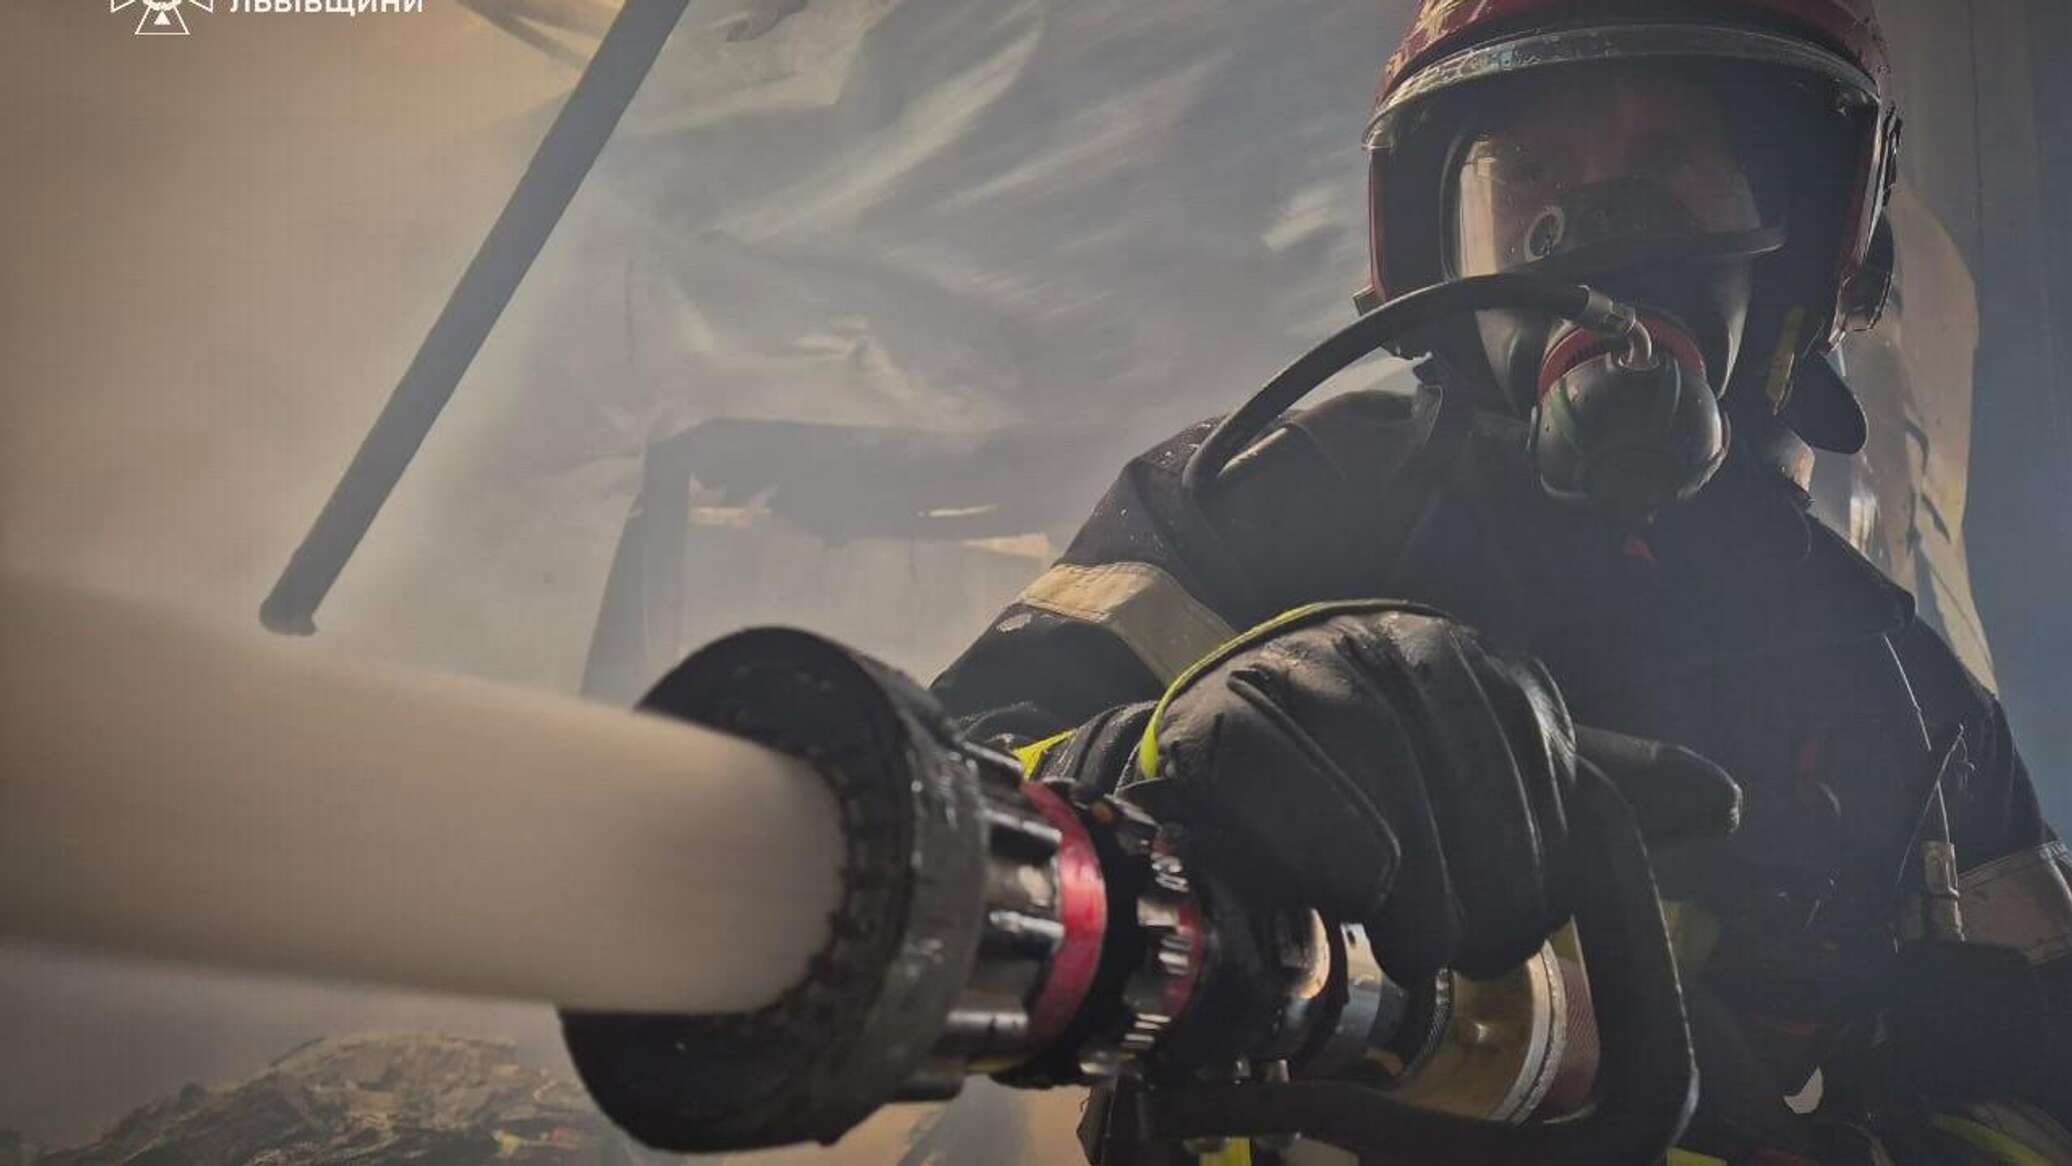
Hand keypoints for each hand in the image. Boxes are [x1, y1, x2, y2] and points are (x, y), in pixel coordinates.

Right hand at [1122, 601, 1735, 981]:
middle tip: (1473, 948)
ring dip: (1411, 873)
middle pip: (1463, 756)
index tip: (1527, 918)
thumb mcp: (1485, 784)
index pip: (1539, 747)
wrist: (1222, 766)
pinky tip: (1352, 891)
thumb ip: (1589, 795)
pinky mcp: (1223, 707)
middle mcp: (1392, 641)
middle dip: (1482, 873)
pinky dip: (1323, 834)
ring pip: (1379, 756)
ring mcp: (1303, 665)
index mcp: (1471, 657)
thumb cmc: (1369, 786)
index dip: (1541, 849)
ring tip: (1414, 940)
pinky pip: (1279, 764)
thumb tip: (1723, 800)